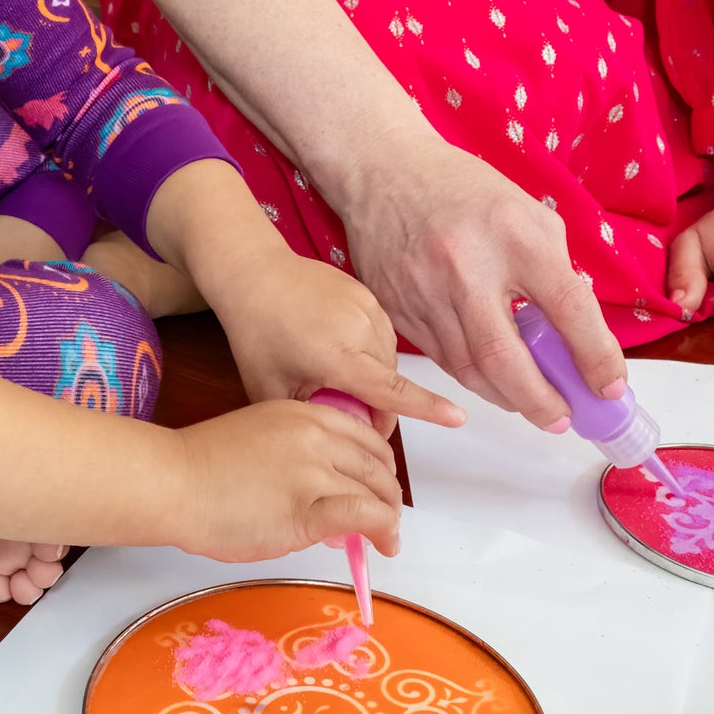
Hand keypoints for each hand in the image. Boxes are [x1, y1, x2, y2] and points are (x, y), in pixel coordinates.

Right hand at [174, 396, 403, 560]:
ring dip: (389, 517)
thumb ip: (297, 453)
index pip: (366, 436)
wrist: (172, 482)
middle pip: (378, 465)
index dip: (380, 465)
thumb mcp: (260, 437)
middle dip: (388, 495)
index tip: (378, 486)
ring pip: (377, 492)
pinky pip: (363, 516)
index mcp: (304, 413)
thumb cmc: (201, 466)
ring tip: (384, 538)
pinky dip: (382, 532)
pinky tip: (382, 546)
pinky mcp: (309, 508)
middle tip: (384, 518)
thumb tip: (325, 488)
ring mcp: (314, 470)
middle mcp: (316, 435)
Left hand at [207, 242, 466, 435]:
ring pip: (388, 359)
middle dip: (377, 406)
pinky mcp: (368, 294)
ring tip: (336, 377)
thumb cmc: (256, 333)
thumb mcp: (271, 389)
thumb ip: (312, 417)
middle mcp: (361, 330)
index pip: (393, 391)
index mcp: (338, 356)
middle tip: (347, 415)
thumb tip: (346, 440)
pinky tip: (338, 349)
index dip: (427, 407)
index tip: (458, 418)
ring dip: (375, 377)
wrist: (255, 273)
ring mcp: (367, 308)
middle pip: (390, 382)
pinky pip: (382, 334)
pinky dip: (371, 351)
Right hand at [343, 136, 626, 428]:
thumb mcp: (528, 213)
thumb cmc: (464, 189)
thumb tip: (576, 334)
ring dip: (506, 397)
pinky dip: (472, 376)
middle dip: (541, 402)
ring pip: (468, 370)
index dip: (596, 357)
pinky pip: (439, 359)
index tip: (609, 388)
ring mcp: (424, 289)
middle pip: (506, 358)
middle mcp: (466, 266)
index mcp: (514, 235)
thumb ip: (554, 270)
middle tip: (562, 418)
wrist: (384, 168)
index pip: (568, 308)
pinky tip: (490, 377)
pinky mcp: (396, 307)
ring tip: (529, 403)